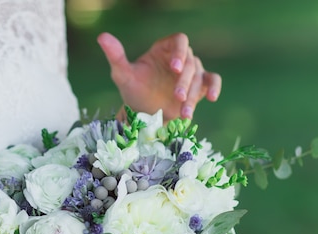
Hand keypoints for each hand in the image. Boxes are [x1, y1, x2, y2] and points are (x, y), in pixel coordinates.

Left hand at [97, 32, 221, 120]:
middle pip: (190, 62)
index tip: (174, 67)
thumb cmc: (133, 90)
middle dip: (184, 81)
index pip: (179, 41)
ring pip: (199, 76)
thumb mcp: (122, 75)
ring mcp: (191, 71)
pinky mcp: (200, 86)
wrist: (143, 113)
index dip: (179, 52)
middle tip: (177, 96)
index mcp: (164, 49)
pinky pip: (213, 81)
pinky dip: (215, 87)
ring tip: (184, 113)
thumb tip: (102, 37)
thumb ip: (115, 56)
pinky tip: (212, 98)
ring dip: (194, 94)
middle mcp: (180, 57)